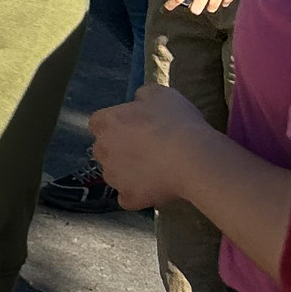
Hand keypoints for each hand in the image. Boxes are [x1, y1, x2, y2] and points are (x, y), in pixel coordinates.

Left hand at [88, 83, 218, 211]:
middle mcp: (102, 150)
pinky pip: (128, 196)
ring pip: (114, 173)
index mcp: (105, 123)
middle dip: (119, 148)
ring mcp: (113, 176)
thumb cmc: (175, 121)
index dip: (116, 124)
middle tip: (147, 147)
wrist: (191, 157)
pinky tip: (154, 188)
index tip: (135, 125)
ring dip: (128, 171)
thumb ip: (143, 96)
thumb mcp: (160, 94)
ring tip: (156, 168)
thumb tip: (138, 101)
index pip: (99, 122)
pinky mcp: (127, 197)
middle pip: (104, 148)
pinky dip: (138, 194)